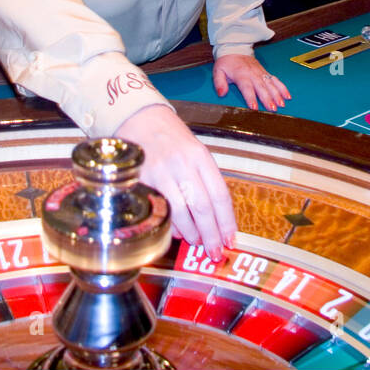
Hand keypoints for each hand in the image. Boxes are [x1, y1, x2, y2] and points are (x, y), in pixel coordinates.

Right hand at [115, 104, 235, 260]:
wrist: (139, 117)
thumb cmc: (170, 137)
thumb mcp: (194, 151)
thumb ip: (204, 180)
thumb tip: (212, 218)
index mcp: (201, 156)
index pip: (220, 194)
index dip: (227, 221)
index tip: (231, 239)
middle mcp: (183, 164)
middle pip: (202, 206)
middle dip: (211, 234)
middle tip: (215, 251)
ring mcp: (161, 172)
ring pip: (181, 211)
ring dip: (191, 233)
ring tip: (197, 243)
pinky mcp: (143, 179)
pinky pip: (160, 208)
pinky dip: (170, 224)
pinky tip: (176, 232)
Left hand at [213, 54, 290, 111]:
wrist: (235, 49)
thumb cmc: (227, 63)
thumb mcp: (218, 71)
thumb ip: (219, 83)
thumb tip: (221, 93)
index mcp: (241, 74)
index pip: (247, 87)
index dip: (251, 97)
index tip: (254, 107)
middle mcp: (253, 74)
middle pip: (262, 87)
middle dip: (268, 98)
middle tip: (272, 109)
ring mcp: (260, 73)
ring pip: (271, 84)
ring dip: (277, 94)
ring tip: (281, 104)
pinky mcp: (265, 73)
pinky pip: (275, 80)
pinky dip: (282, 87)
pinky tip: (287, 96)